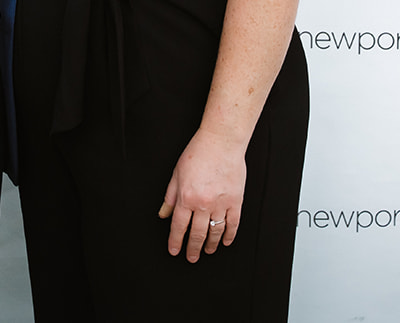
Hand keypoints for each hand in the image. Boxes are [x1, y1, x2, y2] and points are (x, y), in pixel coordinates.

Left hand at [156, 130, 244, 262]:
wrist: (221, 142)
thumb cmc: (198, 154)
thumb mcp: (176, 174)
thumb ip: (170, 197)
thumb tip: (163, 214)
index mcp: (186, 198)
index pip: (179, 226)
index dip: (176, 241)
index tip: (175, 251)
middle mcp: (203, 204)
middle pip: (197, 234)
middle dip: (192, 248)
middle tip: (191, 257)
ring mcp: (221, 204)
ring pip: (215, 232)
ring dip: (211, 245)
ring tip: (208, 251)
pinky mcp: (236, 201)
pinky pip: (233, 224)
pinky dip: (229, 235)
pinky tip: (225, 241)